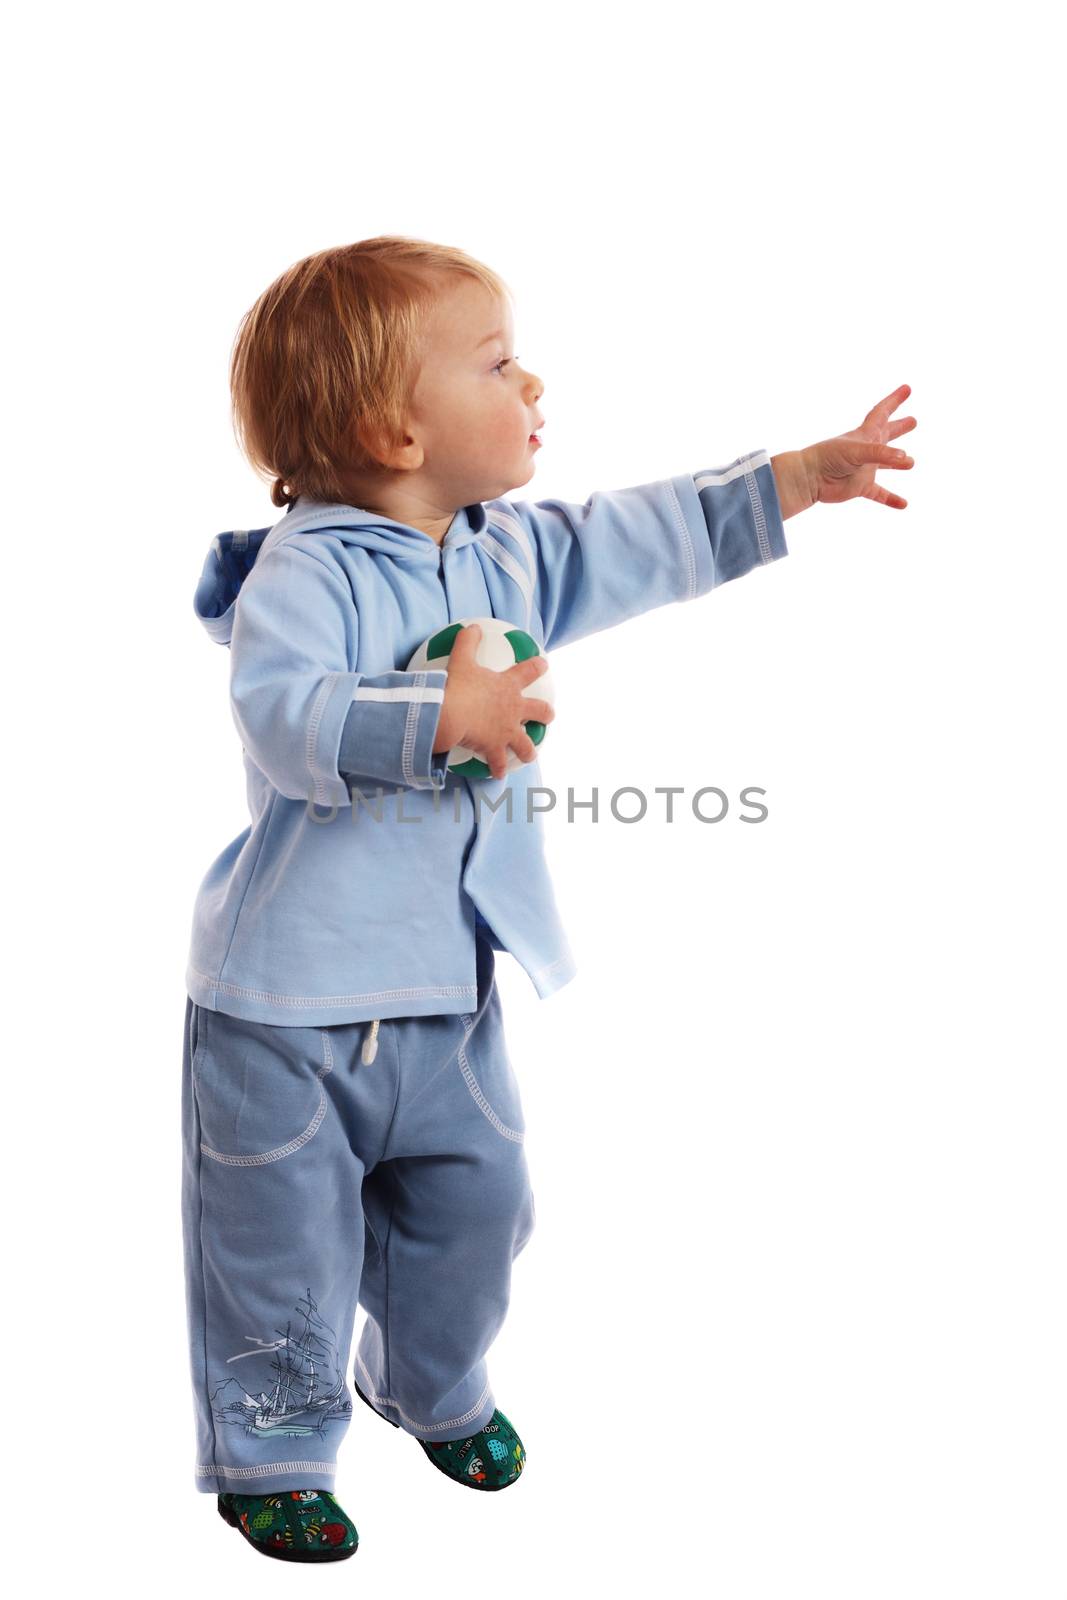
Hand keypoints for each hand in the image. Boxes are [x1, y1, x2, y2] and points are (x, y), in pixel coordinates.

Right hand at [432, 624, 555, 780]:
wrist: (451, 714)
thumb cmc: (457, 685)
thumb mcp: (461, 659)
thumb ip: (467, 642)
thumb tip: (471, 626)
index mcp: (508, 687)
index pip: (528, 672)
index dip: (537, 667)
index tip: (544, 665)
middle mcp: (513, 710)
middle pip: (539, 712)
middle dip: (545, 714)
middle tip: (549, 717)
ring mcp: (507, 732)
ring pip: (526, 745)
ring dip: (528, 751)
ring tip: (529, 756)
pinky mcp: (495, 749)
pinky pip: (499, 764)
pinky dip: (498, 770)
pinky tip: (498, 775)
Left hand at [799, 384, 917, 511]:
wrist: (810, 479)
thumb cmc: (828, 458)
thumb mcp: (857, 450)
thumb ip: (881, 453)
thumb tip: (905, 458)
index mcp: (864, 434)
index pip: (882, 412)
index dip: (895, 400)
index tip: (907, 388)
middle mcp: (866, 449)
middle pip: (887, 434)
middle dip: (900, 427)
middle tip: (913, 421)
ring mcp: (864, 469)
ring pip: (886, 464)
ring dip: (898, 463)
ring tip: (910, 462)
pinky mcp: (860, 487)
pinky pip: (880, 494)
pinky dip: (891, 499)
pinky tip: (903, 504)